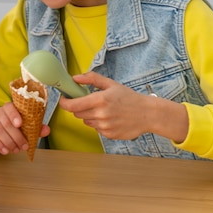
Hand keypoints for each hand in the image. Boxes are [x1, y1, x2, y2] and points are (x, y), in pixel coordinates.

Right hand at [0, 102, 49, 154]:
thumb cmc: (13, 128)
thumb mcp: (25, 127)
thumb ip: (35, 128)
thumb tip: (46, 130)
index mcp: (9, 108)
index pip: (9, 107)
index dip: (14, 115)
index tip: (19, 124)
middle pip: (5, 122)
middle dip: (16, 136)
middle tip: (24, 146)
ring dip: (9, 142)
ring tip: (16, 150)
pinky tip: (6, 151)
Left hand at [57, 71, 187, 140]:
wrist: (148, 114)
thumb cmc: (129, 98)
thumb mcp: (111, 84)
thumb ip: (91, 79)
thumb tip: (74, 78)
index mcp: (99, 100)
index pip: (71, 105)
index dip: (64, 102)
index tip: (64, 98)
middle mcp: (100, 114)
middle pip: (77, 114)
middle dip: (79, 107)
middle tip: (89, 102)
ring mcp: (104, 126)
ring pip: (86, 121)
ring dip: (90, 116)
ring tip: (104, 110)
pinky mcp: (109, 135)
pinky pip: (96, 129)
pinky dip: (99, 124)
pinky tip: (111, 118)